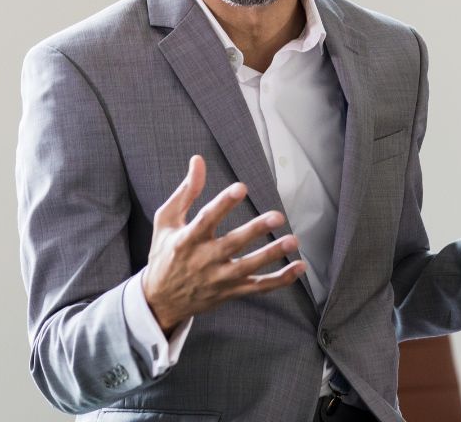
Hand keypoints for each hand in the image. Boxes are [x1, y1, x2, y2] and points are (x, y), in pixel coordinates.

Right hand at [142, 155, 305, 334]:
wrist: (161, 301)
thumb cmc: (164, 253)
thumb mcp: (166, 221)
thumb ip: (186, 191)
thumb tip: (198, 160)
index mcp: (186, 240)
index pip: (206, 219)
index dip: (223, 203)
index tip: (241, 188)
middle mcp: (203, 261)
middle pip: (232, 244)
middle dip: (255, 230)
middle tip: (278, 216)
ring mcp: (219, 279)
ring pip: (249, 268)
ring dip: (272, 255)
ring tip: (293, 240)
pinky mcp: (230, 293)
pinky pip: (258, 288)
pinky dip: (280, 280)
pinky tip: (299, 267)